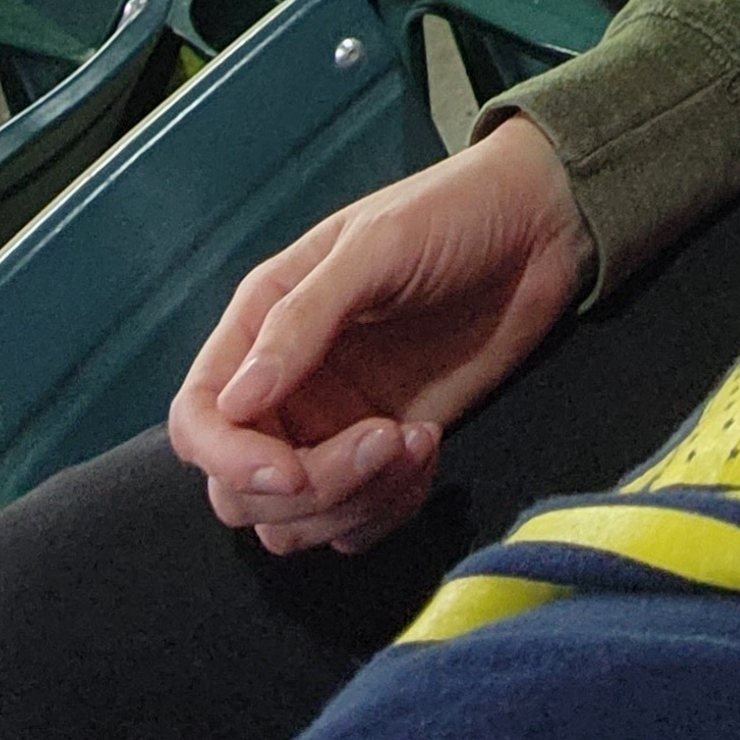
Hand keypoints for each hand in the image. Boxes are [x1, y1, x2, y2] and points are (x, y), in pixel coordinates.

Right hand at [166, 114, 588, 556]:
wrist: (541, 226)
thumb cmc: (452, 213)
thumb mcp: (377, 246)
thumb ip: (303, 321)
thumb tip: (235, 404)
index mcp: (263, 323)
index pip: (199, 420)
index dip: (229, 459)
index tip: (291, 471)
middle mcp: (286, 386)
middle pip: (242, 490)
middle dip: (308, 489)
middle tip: (386, 438)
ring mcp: (333, 427)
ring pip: (296, 523)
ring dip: (353, 504)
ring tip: (416, 440)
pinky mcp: (385, 455)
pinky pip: (356, 525)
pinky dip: (387, 510)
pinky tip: (430, 448)